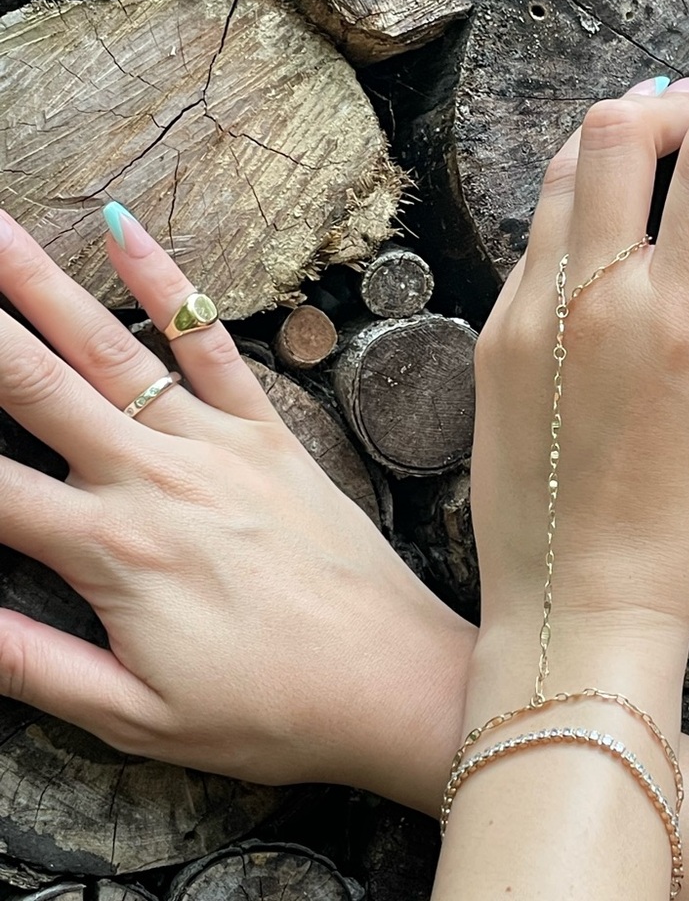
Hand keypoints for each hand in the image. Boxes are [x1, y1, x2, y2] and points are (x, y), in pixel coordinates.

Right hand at [0, 205, 473, 807]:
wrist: (394, 679)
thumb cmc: (272, 710)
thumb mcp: (137, 715)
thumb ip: (32, 664)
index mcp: (111, 551)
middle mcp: (156, 479)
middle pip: (34, 385)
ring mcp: (218, 446)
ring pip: (111, 347)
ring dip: (40, 282)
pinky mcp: (271, 435)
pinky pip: (213, 346)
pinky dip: (170, 286)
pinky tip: (128, 232)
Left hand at [469, 7, 688, 695]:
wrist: (571, 600)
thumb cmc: (668, 531)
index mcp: (678, 323)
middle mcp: (594, 304)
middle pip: (608, 134)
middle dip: (656, 100)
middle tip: (688, 112)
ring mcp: (528, 317)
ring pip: (556, 177)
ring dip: (602, 146)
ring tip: (641, 156)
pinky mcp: (489, 340)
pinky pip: (529, 245)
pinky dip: (568, 215)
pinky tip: (595, 240)